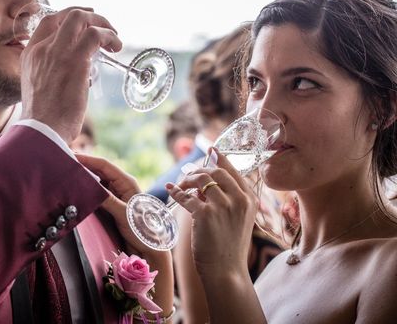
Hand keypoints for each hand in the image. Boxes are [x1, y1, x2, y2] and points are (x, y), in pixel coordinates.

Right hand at [20, 7, 121, 142]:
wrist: (41, 131)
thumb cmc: (43, 120)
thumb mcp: (39, 88)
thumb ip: (52, 73)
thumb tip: (78, 73)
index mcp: (30, 54)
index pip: (49, 22)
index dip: (69, 16)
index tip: (85, 21)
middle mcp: (42, 48)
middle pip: (68, 15)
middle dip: (91, 16)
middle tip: (104, 27)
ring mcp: (58, 52)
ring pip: (82, 19)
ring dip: (104, 25)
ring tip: (114, 40)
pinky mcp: (76, 60)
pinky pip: (96, 35)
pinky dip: (110, 36)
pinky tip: (116, 47)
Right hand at [78, 153, 174, 313]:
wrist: (150, 248)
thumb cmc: (142, 229)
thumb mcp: (124, 213)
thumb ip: (107, 200)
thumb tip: (88, 189)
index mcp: (127, 182)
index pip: (104, 165)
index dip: (88, 159)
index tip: (72, 157)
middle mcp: (121, 185)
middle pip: (99, 171)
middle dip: (84, 167)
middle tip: (67, 166)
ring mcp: (117, 195)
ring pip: (97, 182)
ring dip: (85, 180)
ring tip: (70, 177)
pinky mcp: (112, 205)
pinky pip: (98, 194)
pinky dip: (88, 192)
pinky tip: (78, 192)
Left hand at [167, 149, 257, 277]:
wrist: (226, 271)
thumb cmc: (229, 246)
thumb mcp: (238, 219)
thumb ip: (228, 199)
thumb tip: (204, 183)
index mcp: (249, 200)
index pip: (234, 171)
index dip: (221, 158)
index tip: (212, 149)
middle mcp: (239, 200)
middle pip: (216, 171)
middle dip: (200, 170)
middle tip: (189, 175)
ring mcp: (223, 206)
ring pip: (201, 179)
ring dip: (188, 180)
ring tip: (181, 185)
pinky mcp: (205, 214)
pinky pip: (187, 196)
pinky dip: (176, 192)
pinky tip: (171, 191)